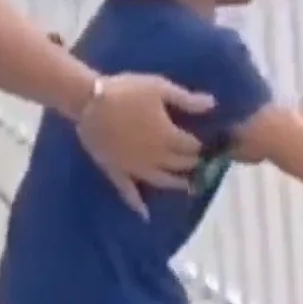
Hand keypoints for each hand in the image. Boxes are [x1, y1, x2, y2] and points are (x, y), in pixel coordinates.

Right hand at [77, 73, 211, 217]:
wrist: (89, 101)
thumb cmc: (126, 91)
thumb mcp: (160, 88)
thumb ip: (187, 100)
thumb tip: (213, 105)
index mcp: (168, 137)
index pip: (192, 147)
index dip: (203, 147)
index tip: (211, 147)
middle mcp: (156, 157)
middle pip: (180, 164)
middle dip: (194, 165)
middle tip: (204, 166)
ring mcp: (135, 167)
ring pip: (161, 181)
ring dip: (176, 184)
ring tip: (189, 187)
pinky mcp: (116, 171)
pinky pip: (128, 192)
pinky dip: (136, 204)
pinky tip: (144, 215)